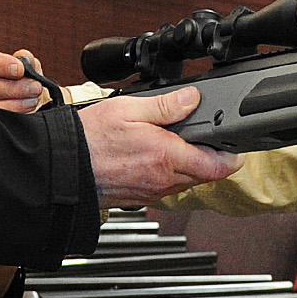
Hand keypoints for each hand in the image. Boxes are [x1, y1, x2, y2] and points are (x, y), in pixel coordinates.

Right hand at [0, 48, 46, 110]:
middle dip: (12, 88)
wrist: (20, 101)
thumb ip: (25, 60)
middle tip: (34, 87)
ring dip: (15, 104)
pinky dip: (13, 116)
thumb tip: (26, 59)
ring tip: (32, 100)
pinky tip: (26, 111)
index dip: (1, 65)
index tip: (20, 69)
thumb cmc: (16, 80)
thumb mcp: (22, 66)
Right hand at [79, 86, 243, 207]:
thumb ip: (166, 105)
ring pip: (187, 183)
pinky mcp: (141, 199)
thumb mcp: (129, 108)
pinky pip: (167, 187)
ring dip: (190, 165)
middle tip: (203, 136)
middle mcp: (163, 180)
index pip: (219, 167)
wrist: (63, 167)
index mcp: (167, 157)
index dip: (233, 156)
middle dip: (211, 157)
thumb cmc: (89, 139)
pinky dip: (170, 174)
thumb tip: (193, 98)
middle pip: (206, 175)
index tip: (234, 144)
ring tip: (176, 143)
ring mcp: (153, 192)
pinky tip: (155, 157)